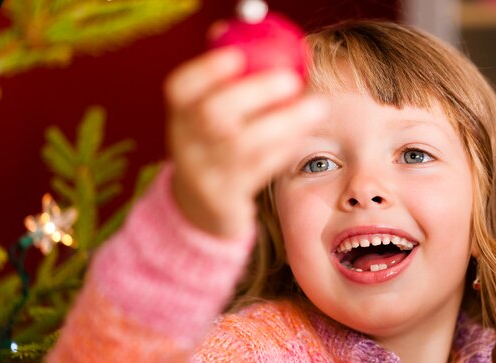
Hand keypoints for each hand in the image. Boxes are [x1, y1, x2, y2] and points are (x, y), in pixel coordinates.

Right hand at [164, 47, 325, 237]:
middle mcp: (185, 143)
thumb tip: (236, 25)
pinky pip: (260, 171)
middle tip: (292, 79)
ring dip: (284, 123)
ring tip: (316, 106)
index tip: (237, 55)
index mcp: (179, 115)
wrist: (200, 204)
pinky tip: (303, 133)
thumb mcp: (206, 112)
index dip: (206, 70)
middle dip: (256, 93)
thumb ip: (221, 78)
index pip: (181, 89)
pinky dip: (285, 150)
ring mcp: (205, 173)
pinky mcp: (227, 197)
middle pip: (213, 116)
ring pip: (243, 147)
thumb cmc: (213, 142)